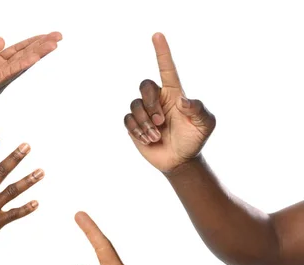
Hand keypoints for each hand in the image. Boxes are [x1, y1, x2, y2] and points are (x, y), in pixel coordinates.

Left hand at [0, 33, 61, 114]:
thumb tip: (3, 40)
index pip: (16, 52)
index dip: (32, 43)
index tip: (48, 35)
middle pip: (22, 57)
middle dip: (41, 46)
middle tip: (58, 36)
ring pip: (19, 65)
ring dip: (36, 54)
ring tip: (52, 44)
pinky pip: (7, 74)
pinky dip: (20, 65)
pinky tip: (32, 58)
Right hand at [124, 33, 215, 172]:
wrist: (180, 160)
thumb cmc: (194, 139)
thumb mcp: (205, 124)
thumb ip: (198, 109)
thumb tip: (182, 100)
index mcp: (174, 93)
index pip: (167, 68)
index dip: (162, 52)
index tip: (157, 35)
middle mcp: (158, 99)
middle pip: (146, 87)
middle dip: (151, 105)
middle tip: (162, 123)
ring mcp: (145, 113)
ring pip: (135, 106)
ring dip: (146, 123)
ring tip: (157, 136)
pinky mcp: (135, 126)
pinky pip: (128, 120)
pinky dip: (137, 130)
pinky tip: (148, 140)